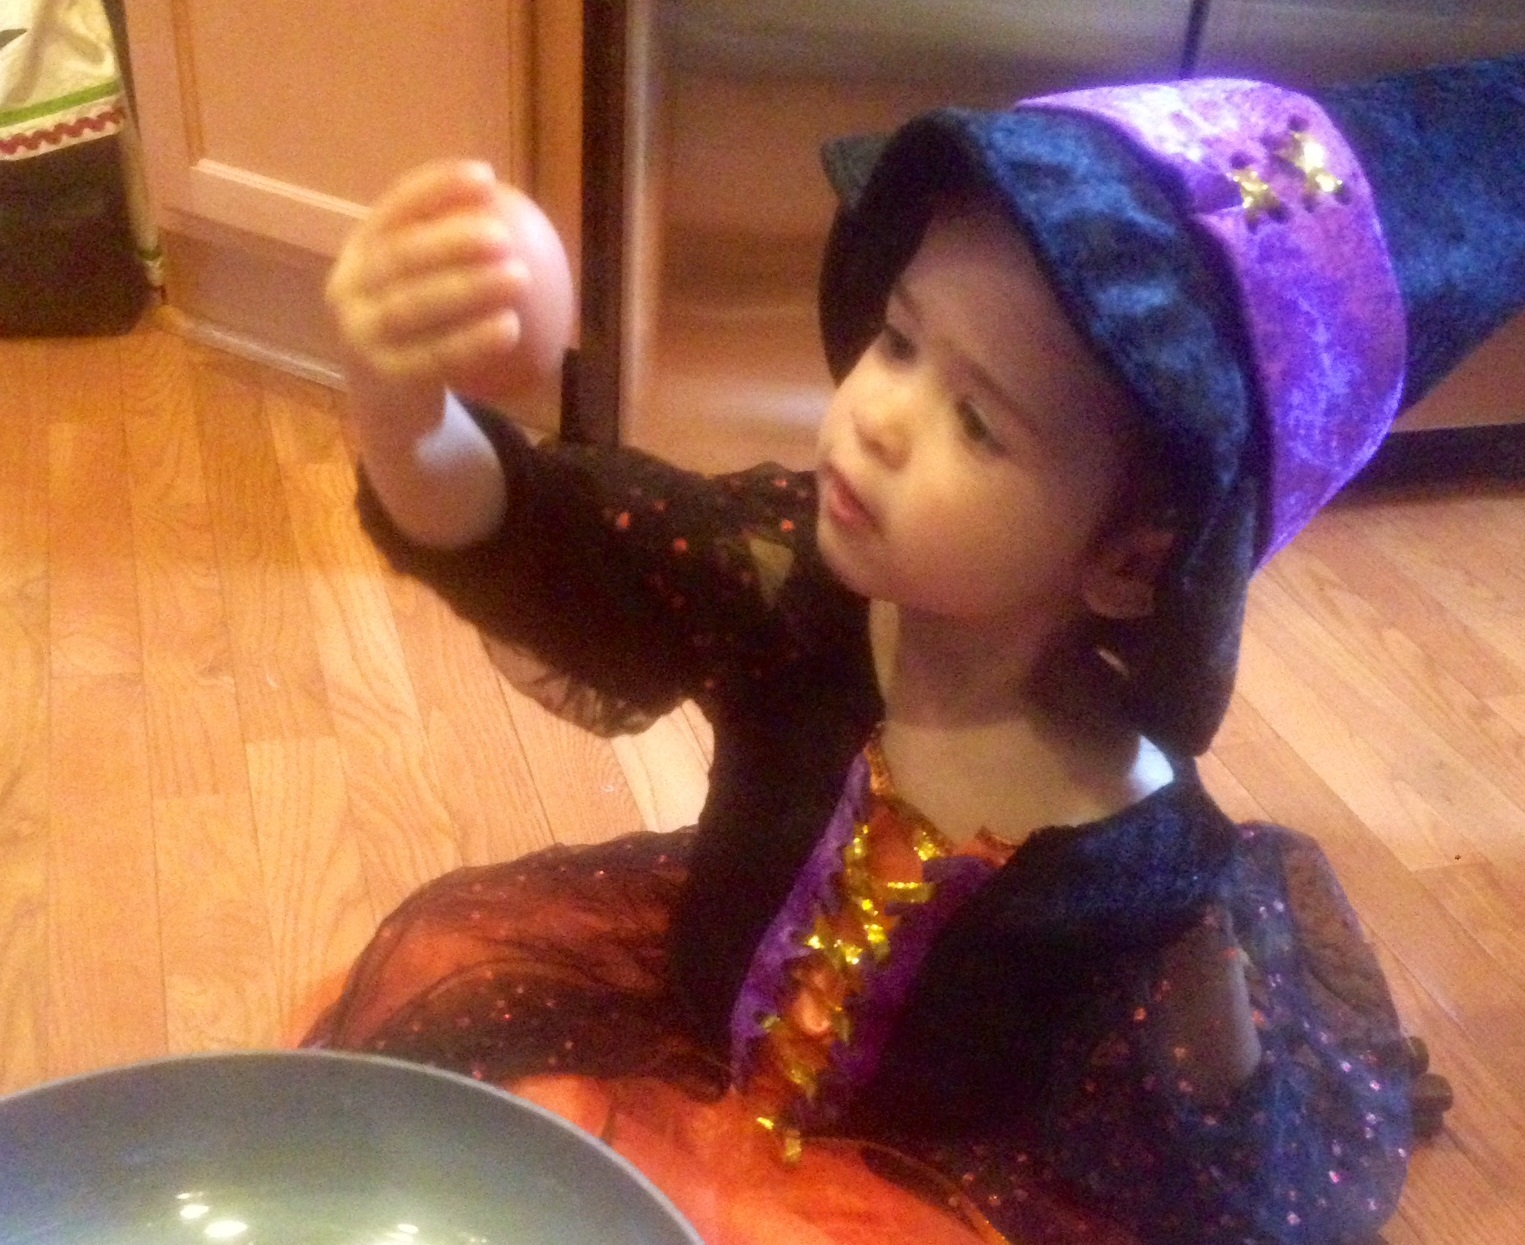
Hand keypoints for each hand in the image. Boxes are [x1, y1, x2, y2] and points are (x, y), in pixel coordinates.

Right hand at [326, 159, 574, 438]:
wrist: (387, 406)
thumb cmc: (415, 330)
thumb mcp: (418, 284)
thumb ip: (450, 251)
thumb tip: (517, 209)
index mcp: (357, 252)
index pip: (394, 208)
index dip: (437, 188)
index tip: (486, 177)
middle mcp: (347, 289)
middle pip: (401, 257)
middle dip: (452, 241)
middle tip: (503, 236)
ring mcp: (359, 336)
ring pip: (415, 306)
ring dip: (470, 289)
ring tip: (520, 277)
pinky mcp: (383, 380)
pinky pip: (434, 357)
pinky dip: (474, 341)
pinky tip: (512, 327)